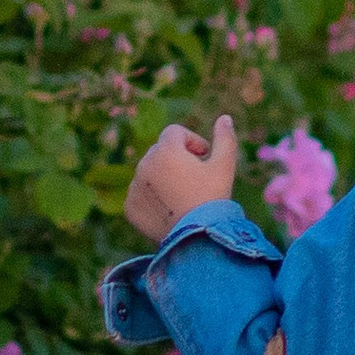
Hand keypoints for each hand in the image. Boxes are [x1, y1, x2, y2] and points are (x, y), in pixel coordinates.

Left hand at [126, 116, 238, 243]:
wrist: (197, 237)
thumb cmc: (213, 198)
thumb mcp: (224, 166)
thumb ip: (225, 139)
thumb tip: (225, 118)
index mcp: (166, 150)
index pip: (175, 132)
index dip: (192, 142)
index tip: (204, 159)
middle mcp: (145, 164)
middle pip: (160, 151)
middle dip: (177, 159)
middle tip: (196, 179)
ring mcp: (134, 186)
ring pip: (149, 173)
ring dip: (164, 178)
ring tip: (184, 197)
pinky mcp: (130, 206)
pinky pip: (141, 194)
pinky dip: (153, 198)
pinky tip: (171, 210)